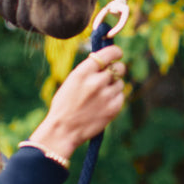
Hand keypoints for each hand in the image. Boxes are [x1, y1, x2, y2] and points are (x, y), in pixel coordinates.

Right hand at [28, 45, 126, 160]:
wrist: (63, 130)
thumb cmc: (65, 105)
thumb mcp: (72, 81)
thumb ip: (89, 70)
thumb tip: (106, 60)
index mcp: (83, 72)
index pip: (109, 54)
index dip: (116, 52)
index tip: (118, 53)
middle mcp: (96, 82)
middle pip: (119, 67)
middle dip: (116, 69)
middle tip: (110, 75)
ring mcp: (106, 96)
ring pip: (120, 83)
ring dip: (114, 86)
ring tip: (100, 95)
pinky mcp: (113, 108)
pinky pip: (121, 96)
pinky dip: (115, 98)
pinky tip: (103, 104)